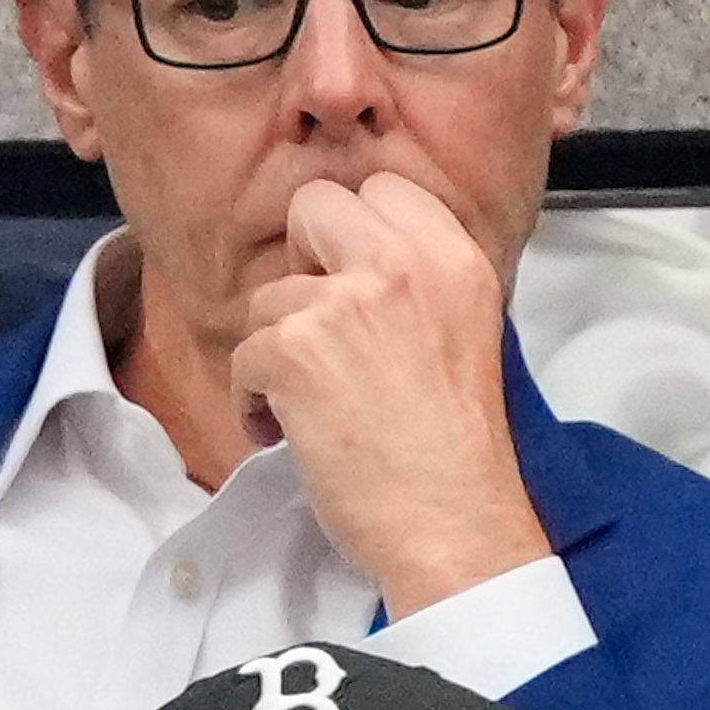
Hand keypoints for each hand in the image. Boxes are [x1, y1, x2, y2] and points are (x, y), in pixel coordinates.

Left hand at [226, 164, 546, 616]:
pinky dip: (254, 401)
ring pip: (269, 297)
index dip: (352, 235)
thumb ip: (417, 285)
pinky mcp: (295, 351)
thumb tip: (351, 271)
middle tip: (318, 328)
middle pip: (313, 206)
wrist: (454, 520)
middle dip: (302, 265)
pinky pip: (244, 355)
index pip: (380, 188)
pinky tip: (290, 433)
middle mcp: (403, 264)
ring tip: (312, 405)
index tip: (351, 287)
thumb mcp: (465, 332)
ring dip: (277, 351)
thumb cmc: (457, 449)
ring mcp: (346, 303)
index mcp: (454, 256)